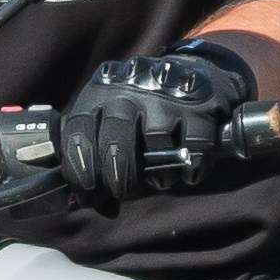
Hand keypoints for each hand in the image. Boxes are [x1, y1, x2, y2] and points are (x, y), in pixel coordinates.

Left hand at [57, 43, 259, 208]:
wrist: (195, 72)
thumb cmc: (144, 111)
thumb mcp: (113, 121)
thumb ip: (100, 161)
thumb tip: (102, 207)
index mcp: (98, 93)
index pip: (78, 134)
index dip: (80, 172)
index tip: (90, 194)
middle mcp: (129, 88)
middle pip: (115, 141)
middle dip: (118, 177)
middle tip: (124, 192)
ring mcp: (166, 93)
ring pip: (157, 144)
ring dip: (160, 175)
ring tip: (163, 179)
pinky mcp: (201, 101)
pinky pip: (195, 147)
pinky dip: (192, 169)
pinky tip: (189, 175)